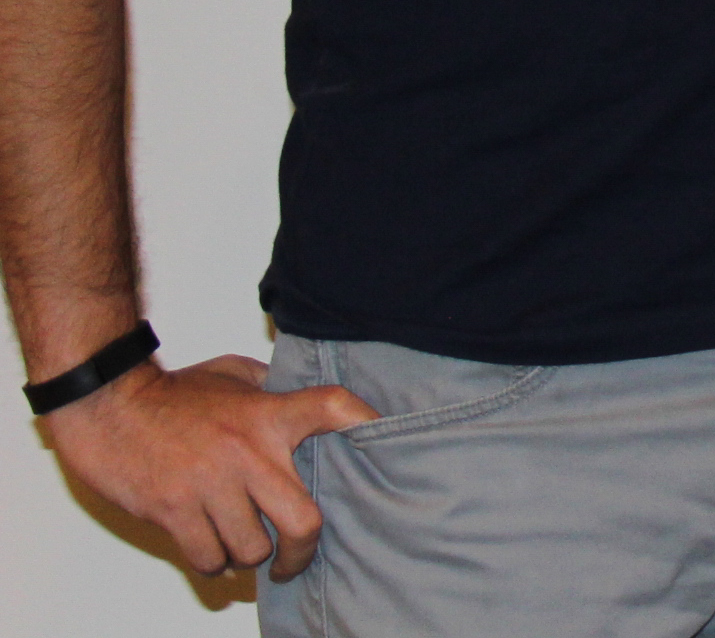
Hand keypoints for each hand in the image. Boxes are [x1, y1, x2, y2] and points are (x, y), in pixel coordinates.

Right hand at [42, 353, 373, 578]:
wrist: (107, 406)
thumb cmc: (173, 394)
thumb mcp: (232, 376)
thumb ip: (272, 391)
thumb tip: (309, 407)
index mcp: (267, 414)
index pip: (334, 408)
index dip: (366, 423)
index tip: (384, 441)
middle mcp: (247, 452)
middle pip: (301, 523)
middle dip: (302, 553)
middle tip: (296, 559)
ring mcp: (210, 485)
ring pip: (251, 550)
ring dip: (248, 556)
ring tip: (241, 545)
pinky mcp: (174, 511)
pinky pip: (208, 558)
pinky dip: (212, 562)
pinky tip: (210, 548)